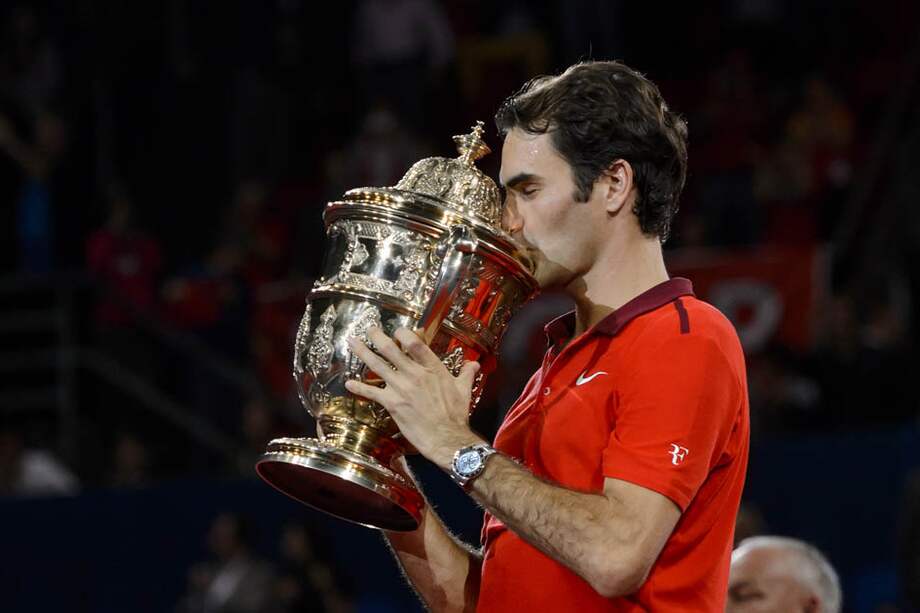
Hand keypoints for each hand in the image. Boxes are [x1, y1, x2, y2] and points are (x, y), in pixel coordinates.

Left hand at [344, 327, 482, 469]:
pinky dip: (359, 387)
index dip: (403, 333)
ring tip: (352, 343)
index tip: (397, 331)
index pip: (414, 343)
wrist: (447, 438)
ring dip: (363, 353)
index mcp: (432, 368)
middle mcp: (414, 374)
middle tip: (369, 330)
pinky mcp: (392, 403)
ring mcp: (401, 387)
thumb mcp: (464, 390)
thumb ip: (466, 374)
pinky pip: (371, 392)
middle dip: (377, 337)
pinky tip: (348, 384)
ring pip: (377, 365)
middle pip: (390, 349)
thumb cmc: (456, 414)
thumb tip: (474, 364)